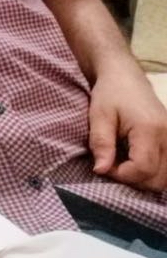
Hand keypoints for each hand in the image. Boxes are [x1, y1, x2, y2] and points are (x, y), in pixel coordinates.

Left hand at [89, 65, 166, 189]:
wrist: (126, 77)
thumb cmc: (110, 94)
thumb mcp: (99, 116)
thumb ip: (101, 143)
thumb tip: (101, 170)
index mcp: (150, 129)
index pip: (142, 168)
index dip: (121, 175)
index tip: (104, 166)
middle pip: (158, 179)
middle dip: (132, 179)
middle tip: (112, 165)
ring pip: (165, 179)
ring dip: (143, 179)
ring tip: (123, 164)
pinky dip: (153, 173)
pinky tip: (136, 162)